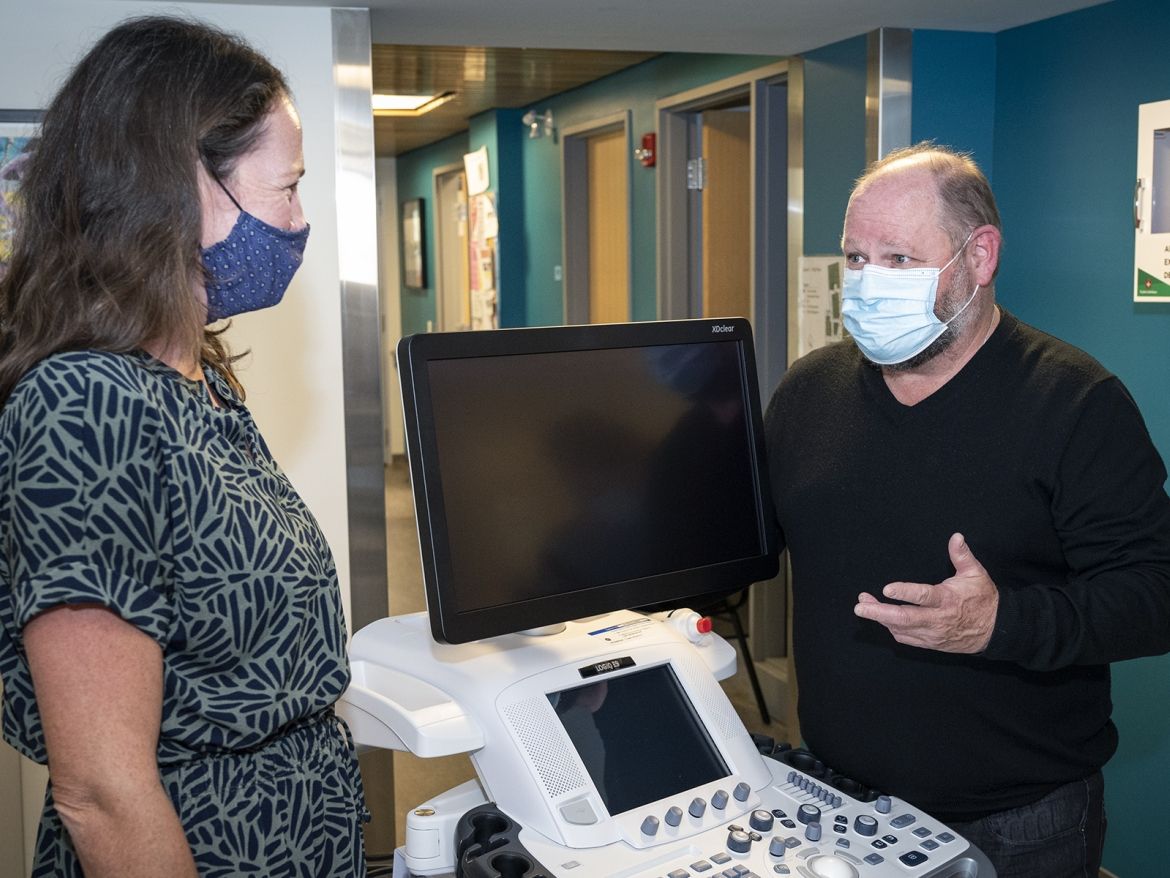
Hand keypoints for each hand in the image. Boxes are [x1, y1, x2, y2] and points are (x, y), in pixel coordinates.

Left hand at [853, 532, 997, 652]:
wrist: (996, 631)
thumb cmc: (983, 599)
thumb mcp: (976, 574)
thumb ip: (962, 555)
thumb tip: (956, 536)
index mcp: (948, 599)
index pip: (923, 596)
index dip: (904, 593)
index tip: (885, 589)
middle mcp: (938, 619)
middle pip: (905, 618)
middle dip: (879, 612)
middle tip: (860, 606)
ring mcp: (933, 634)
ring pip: (902, 629)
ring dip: (881, 619)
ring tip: (863, 606)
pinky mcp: (931, 643)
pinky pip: (906, 638)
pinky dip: (892, 629)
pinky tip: (882, 619)